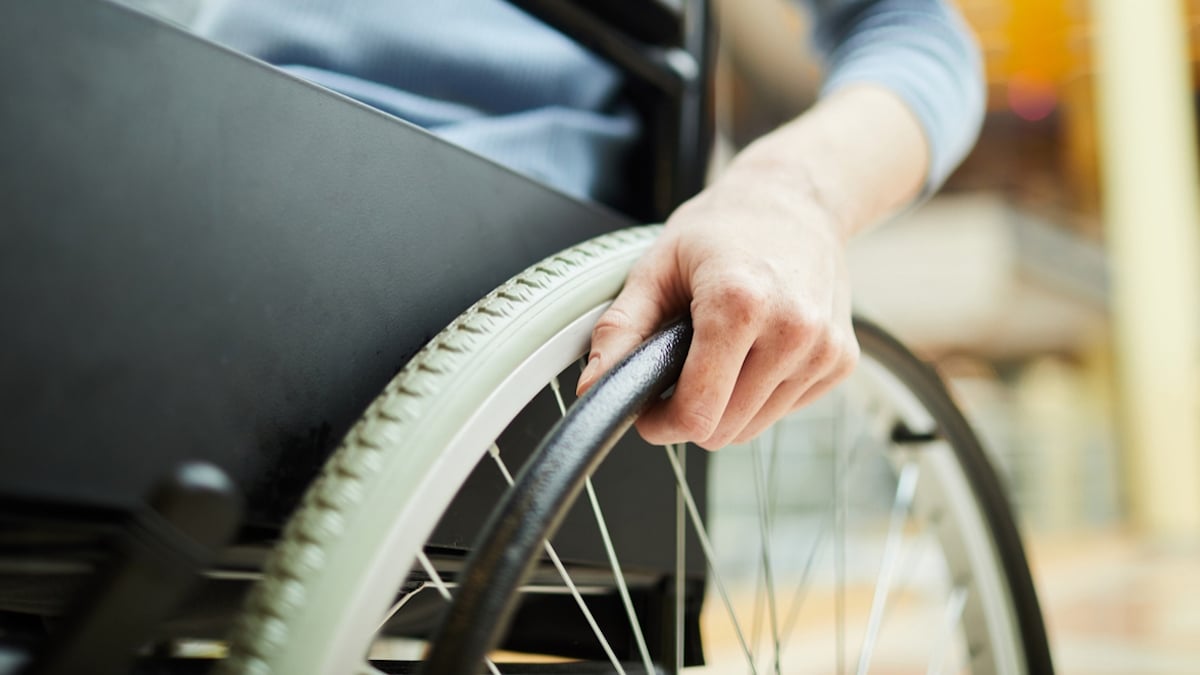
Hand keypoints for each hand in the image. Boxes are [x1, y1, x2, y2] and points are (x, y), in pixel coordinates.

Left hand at [577, 172, 859, 449]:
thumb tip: (593, 386)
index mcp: (739, 304)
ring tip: (719, 353)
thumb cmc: (723, 228)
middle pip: (725, 430)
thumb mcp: (656, 266)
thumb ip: (621, 329)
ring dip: (726, 406)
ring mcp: (823, 348)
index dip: (662, 424)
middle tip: (678, 374)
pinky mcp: (841, 360)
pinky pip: (784, 410)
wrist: (796, 199)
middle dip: (691, 415)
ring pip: (754, 428)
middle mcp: (791, 329)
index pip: (699, 413)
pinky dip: (760, 394)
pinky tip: (755, 350)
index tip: (649, 411)